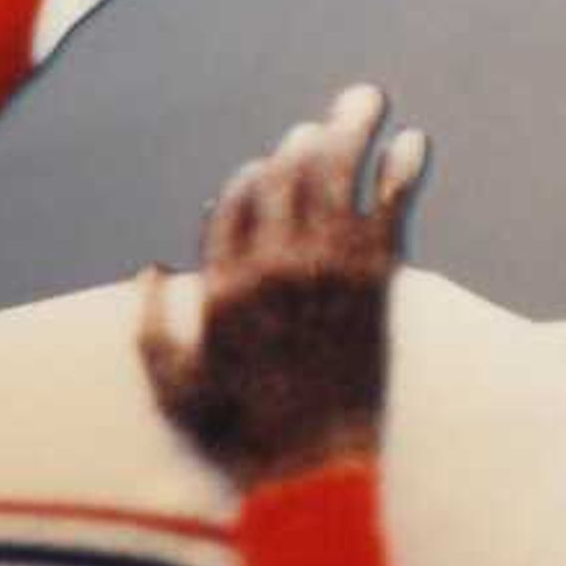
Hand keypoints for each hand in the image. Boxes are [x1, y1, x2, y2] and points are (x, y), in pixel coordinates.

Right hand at [138, 82, 423, 487]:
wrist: (316, 466)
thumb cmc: (239, 434)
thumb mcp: (171, 388)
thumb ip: (151, 328)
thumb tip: (151, 269)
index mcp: (223, 287)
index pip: (234, 203)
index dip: (253, 180)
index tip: (268, 170)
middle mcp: (273, 266)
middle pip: (288, 175)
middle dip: (310, 138)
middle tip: (334, 116)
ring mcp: (328, 269)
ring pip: (339, 174)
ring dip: (355, 128)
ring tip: (369, 100)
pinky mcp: (376, 281)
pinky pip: (392, 206)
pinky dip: (404, 168)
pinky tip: (414, 142)